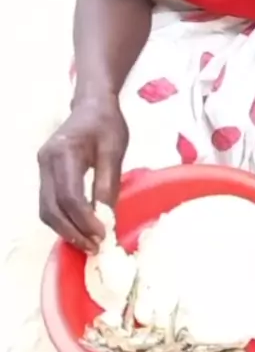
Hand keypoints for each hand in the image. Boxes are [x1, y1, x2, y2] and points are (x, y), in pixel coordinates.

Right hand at [38, 95, 128, 252]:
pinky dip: (63, 221)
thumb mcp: (114, 150)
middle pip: (51, 207)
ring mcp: (42, 168)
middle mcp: (46, 162)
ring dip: (65, 230)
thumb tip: (106, 218)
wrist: (92, 105)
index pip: (69, 195)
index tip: (103, 235)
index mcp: (64, 152)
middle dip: (72, 232)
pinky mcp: (45, 174)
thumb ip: (108, 183)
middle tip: (95, 247)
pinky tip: (80, 229)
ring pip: (46, 209)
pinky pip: (49, 203)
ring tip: (89, 242)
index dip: (84, 220)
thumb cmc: (106, 124)